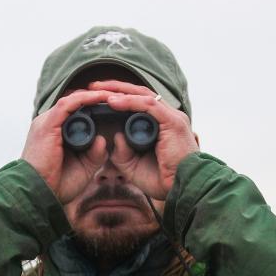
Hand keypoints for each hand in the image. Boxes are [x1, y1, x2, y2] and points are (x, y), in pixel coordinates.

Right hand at [22, 88, 131, 204]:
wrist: (38, 195)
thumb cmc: (57, 185)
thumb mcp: (83, 168)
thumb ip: (95, 154)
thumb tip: (102, 140)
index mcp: (56, 132)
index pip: (77, 111)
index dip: (96, 106)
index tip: (118, 107)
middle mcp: (50, 124)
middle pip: (76, 102)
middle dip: (99, 97)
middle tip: (121, 96)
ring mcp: (47, 122)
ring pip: (74, 99)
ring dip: (95, 95)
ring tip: (116, 94)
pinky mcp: (47, 125)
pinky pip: (68, 104)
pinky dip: (86, 99)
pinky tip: (102, 97)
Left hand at [87, 79, 198, 198]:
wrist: (182, 189)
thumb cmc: (163, 180)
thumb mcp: (134, 166)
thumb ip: (122, 153)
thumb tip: (115, 136)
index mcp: (160, 125)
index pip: (138, 103)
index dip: (118, 97)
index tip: (96, 97)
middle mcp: (167, 117)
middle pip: (139, 94)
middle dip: (115, 88)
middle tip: (93, 86)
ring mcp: (172, 117)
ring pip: (143, 95)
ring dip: (119, 91)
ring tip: (98, 90)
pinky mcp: (173, 121)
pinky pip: (148, 105)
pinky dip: (130, 102)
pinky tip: (113, 102)